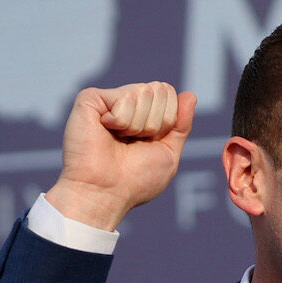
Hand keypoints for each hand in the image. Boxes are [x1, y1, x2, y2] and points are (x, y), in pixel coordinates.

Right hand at [45, 81, 196, 230]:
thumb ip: (181, 125)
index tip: (148, 143)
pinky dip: (122, 120)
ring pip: (145, 91)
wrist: (105, 193)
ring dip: (137, 125)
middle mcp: (125, 104)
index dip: (168, 121)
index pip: (169, 94)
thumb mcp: (168, 154)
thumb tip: (190, 95)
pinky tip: (105, 130)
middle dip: (155, 122)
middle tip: (132, 143)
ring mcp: (107, 100)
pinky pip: (127, 96)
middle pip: (160, 89)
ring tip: (118, 140)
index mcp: (142, 115)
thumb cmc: (134, 181)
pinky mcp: (91, 98)